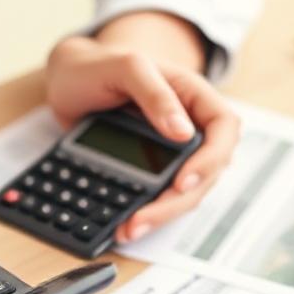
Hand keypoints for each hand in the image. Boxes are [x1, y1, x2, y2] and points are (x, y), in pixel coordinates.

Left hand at [45, 36, 239, 242]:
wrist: (69, 79)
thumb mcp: (127, 67)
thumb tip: (182, 132)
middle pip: (206, 172)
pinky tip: (126, 223)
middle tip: (144, 217)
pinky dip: (147, 213)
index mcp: (193, 96)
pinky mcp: (152, 169)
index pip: (224, 129)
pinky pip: (160, 196)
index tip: (182, 181)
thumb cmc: (98, 65)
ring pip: (185, 192)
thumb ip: (155, 94)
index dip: (211, 159)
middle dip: (177, 200)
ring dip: (161, 215)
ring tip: (130, 228)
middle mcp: (189, 126)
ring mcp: (172, 151)